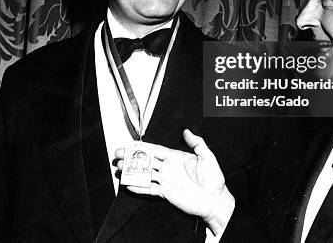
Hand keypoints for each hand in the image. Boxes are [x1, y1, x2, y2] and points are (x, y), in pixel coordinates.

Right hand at [114, 129, 234, 235]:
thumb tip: (186, 131)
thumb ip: (197, 143)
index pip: (155, 150)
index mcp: (175, 157)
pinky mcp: (166, 193)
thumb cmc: (213, 178)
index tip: (130, 144)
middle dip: (131, 158)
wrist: (215, 200)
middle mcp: (168, 168)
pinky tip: (128, 186)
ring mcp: (165, 181)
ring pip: (145, 174)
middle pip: (146, 161)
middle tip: (118, 155)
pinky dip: (139, 188)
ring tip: (119, 169)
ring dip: (132, 172)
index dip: (142, 147)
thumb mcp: (207, 157)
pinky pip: (149, 190)